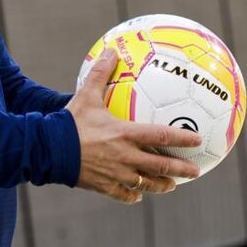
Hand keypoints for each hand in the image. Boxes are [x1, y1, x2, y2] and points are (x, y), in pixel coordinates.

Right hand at [68, 49, 202, 203]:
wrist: (49, 150)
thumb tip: (112, 50)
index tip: (198, 141)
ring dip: (162, 185)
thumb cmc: (70, 122)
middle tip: (196, 171)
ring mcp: (116, 174)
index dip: (182, 138)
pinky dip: (133, 195)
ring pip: (146, 183)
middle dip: (181, 170)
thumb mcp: (86, 95)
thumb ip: (101, 74)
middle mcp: (126, 157)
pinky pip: (124, 194)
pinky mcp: (103, 186)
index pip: (162, 136)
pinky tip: (138, 194)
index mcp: (125, 134)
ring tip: (172, 185)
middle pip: (161, 166)